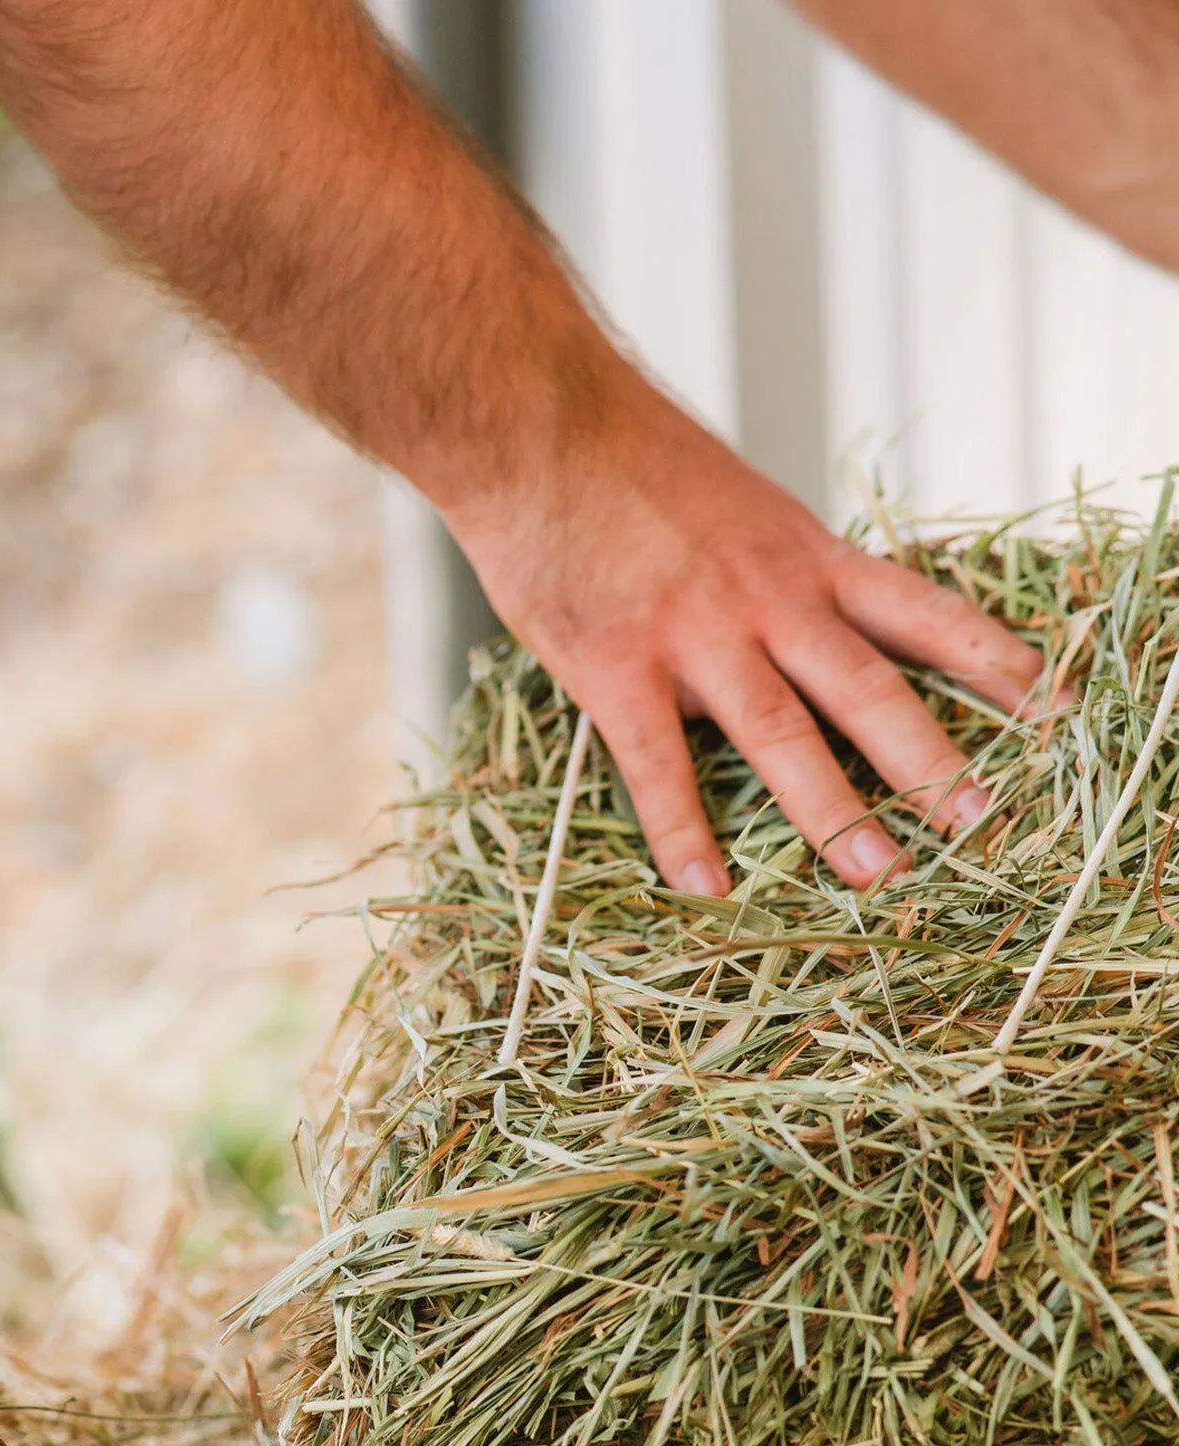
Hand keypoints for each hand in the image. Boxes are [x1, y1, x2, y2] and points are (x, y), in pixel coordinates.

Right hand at [444, 375, 1045, 892]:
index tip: (1047, 704)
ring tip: (875, 871)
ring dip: (832, 808)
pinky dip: (682, 831)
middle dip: (928, 759)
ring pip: (781, 732)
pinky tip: (703, 885)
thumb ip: (768, 569)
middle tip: (977, 820)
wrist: (535, 423)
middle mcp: (765, 597)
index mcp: (800, 553)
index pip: (919, 611)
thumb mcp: (732, 500)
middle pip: (867, 687)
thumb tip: (786, 631)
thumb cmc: (622, 457)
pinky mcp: (617, 668)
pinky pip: (657, 764)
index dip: (989, 659)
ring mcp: (693, 635)